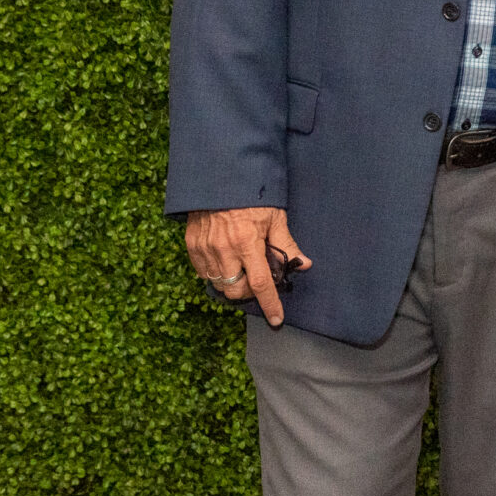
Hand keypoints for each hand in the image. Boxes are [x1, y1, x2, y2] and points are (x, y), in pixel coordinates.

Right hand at [185, 206, 309, 327]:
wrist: (219, 176)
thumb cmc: (252, 195)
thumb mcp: (275, 216)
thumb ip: (287, 244)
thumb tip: (304, 264)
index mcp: (247, 242)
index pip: (260, 283)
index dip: (270, 304)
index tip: (276, 319)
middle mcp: (223, 249)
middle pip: (235, 290)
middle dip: (248, 291)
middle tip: (257, 278)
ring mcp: (204, 249)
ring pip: (218, 284)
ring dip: (232, 283)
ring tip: (241, 268)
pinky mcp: (191, 245)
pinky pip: (203, 272)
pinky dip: (215, 274)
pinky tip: (225, 262)